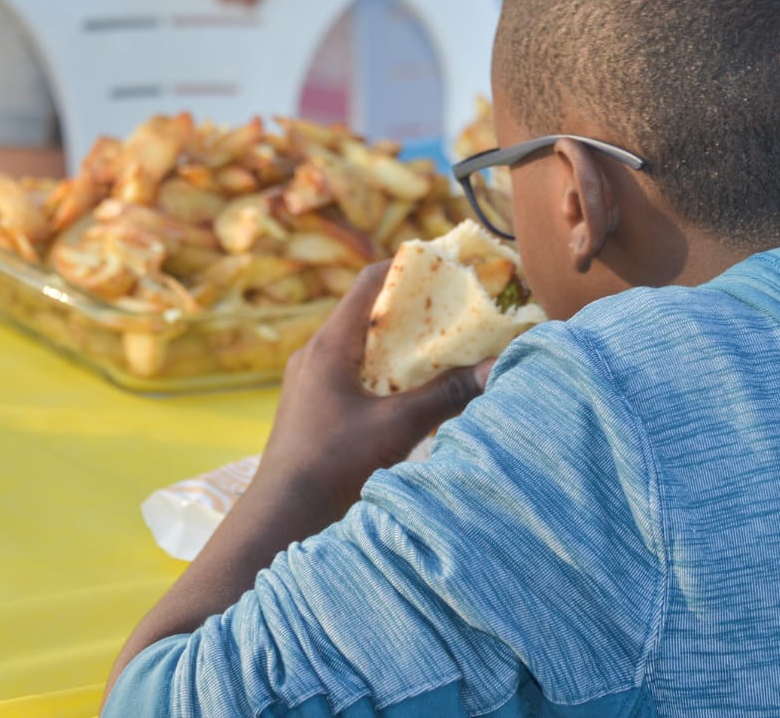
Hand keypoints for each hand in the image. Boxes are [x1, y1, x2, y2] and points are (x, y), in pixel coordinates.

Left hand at [260, 262, 490, 518]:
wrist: (283, 515)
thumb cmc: (333, 465)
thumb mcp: (397, 427)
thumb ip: (446, 395)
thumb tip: (496, 368)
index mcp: (329, 345)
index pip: (369, 282)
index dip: (408, 267)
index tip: (446, 265)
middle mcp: (316, 354)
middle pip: (368, 312)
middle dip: (413, 308)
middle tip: (456, 308)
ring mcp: (312, 380)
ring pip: (362, 345)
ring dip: (400, 342)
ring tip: (443, 346)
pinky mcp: (315, 405)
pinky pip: (354, 372)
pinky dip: (386, 370)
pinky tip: (412, 389)